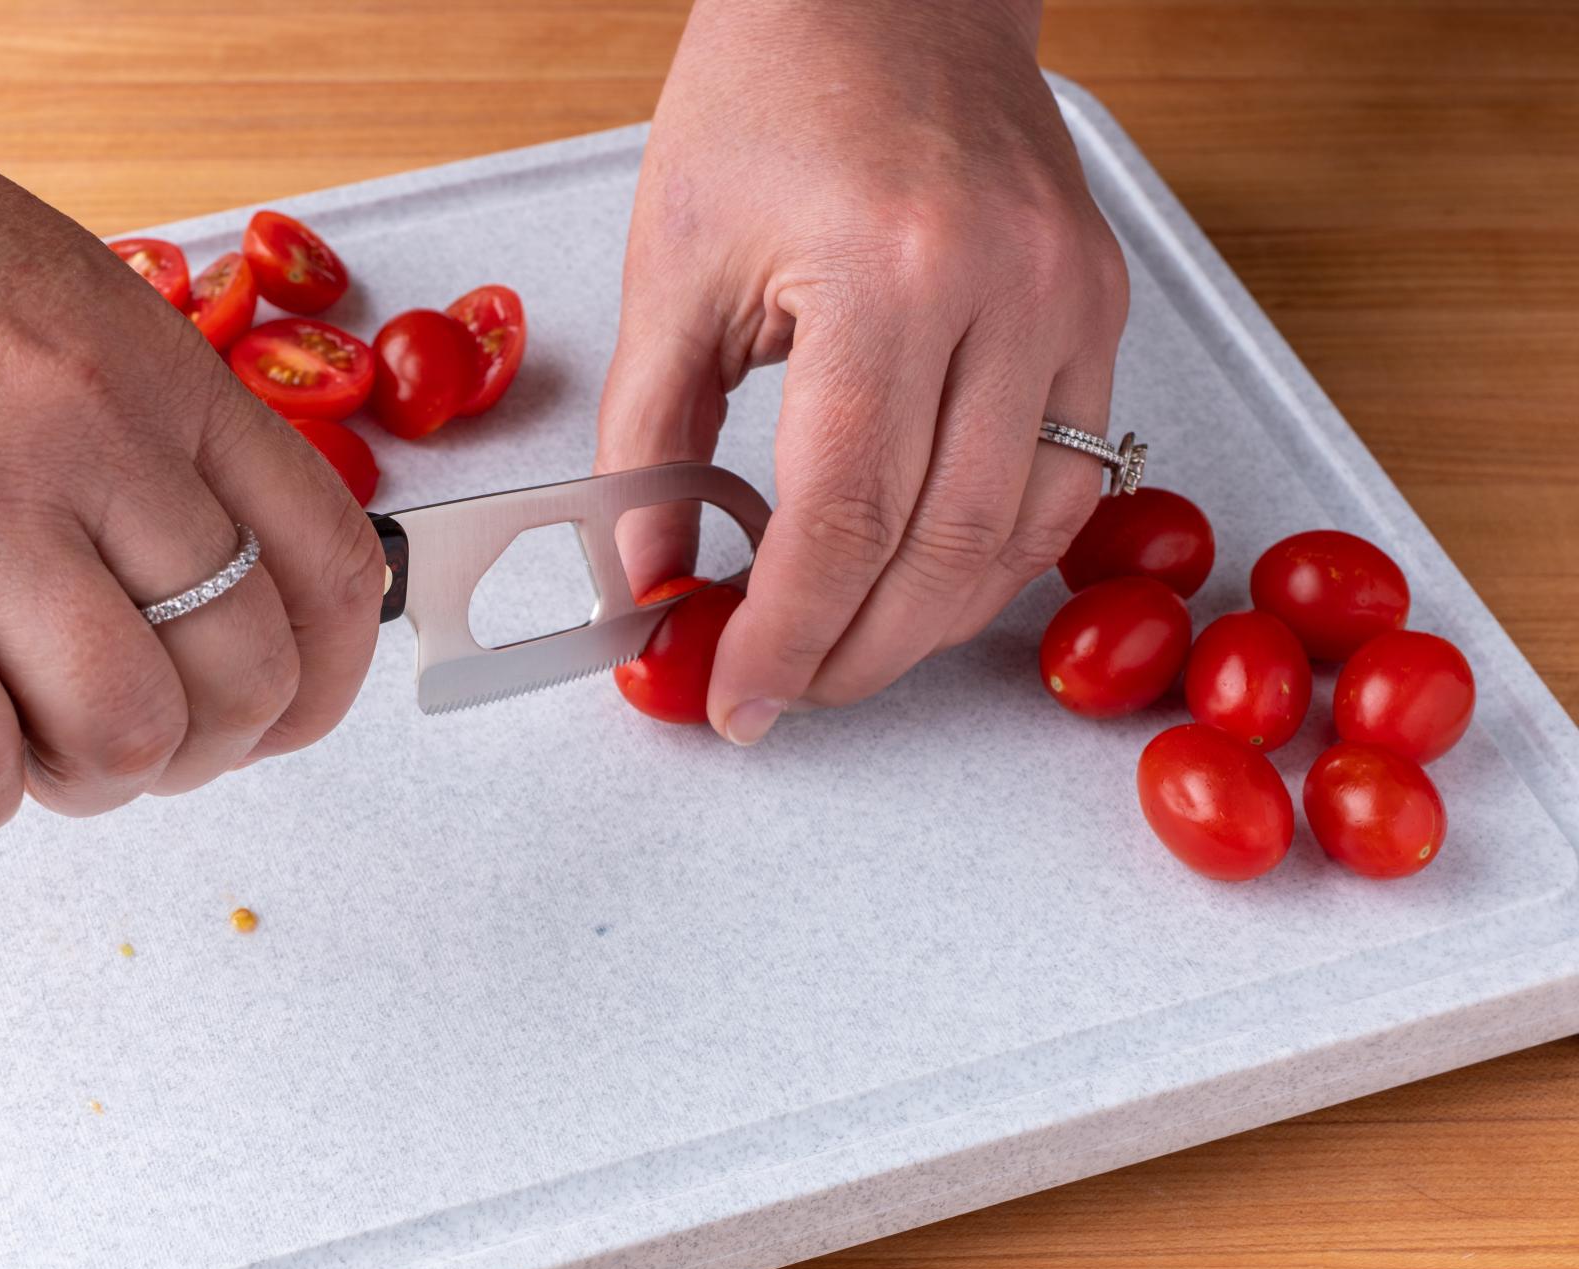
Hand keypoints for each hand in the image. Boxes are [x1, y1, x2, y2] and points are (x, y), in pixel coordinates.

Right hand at [0, 6, 383, 835]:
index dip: (327, 678)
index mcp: (160, 372)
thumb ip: (157, 434)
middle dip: (205, 750)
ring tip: (37, 753)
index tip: (290, 713)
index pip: (329, 562)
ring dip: (90, 782)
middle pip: (241, 669)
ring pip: (121, 725)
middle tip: (139, 742)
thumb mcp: (73, 302)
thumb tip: (216, 569)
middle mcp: (87, 433)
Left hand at [598, 0, 1128, 742]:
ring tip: (843, 650)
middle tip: (782, 690)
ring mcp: (1070, 300)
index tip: (736, 696)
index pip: (841, 518)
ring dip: (927, 623)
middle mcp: (1002, 292)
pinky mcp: (1099, 306)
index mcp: (884, 273)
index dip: (785, 635)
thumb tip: (650, 575)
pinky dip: (993, 557)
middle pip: (940, 550)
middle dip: (854, 653)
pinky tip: (926, 582)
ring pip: (1019, 537)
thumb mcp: (675, 267)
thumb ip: (651, 438)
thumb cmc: (773, 93)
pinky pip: (1068, 481)